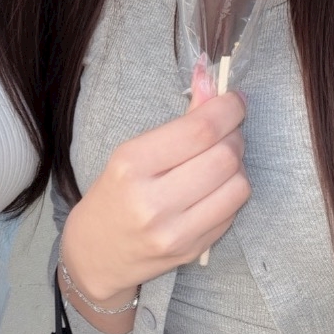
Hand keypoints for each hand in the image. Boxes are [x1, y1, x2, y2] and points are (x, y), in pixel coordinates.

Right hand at [61, 68, 248, 309]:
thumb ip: (181, 118)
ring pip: (238, 185)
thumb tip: (212, 80)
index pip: (198, 130)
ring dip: (238, 164)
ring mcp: (175, 232)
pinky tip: (215, 186)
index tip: (233, 99)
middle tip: (227, 129)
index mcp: (132, 164)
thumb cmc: (114, 192)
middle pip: (223, 156)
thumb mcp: (134, 150)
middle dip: (235, 134)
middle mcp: (153, 201)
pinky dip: (232, 190)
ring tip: (220, 159)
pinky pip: (234, 211)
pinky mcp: (193, 251)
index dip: (227, 109)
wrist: (95, 253)